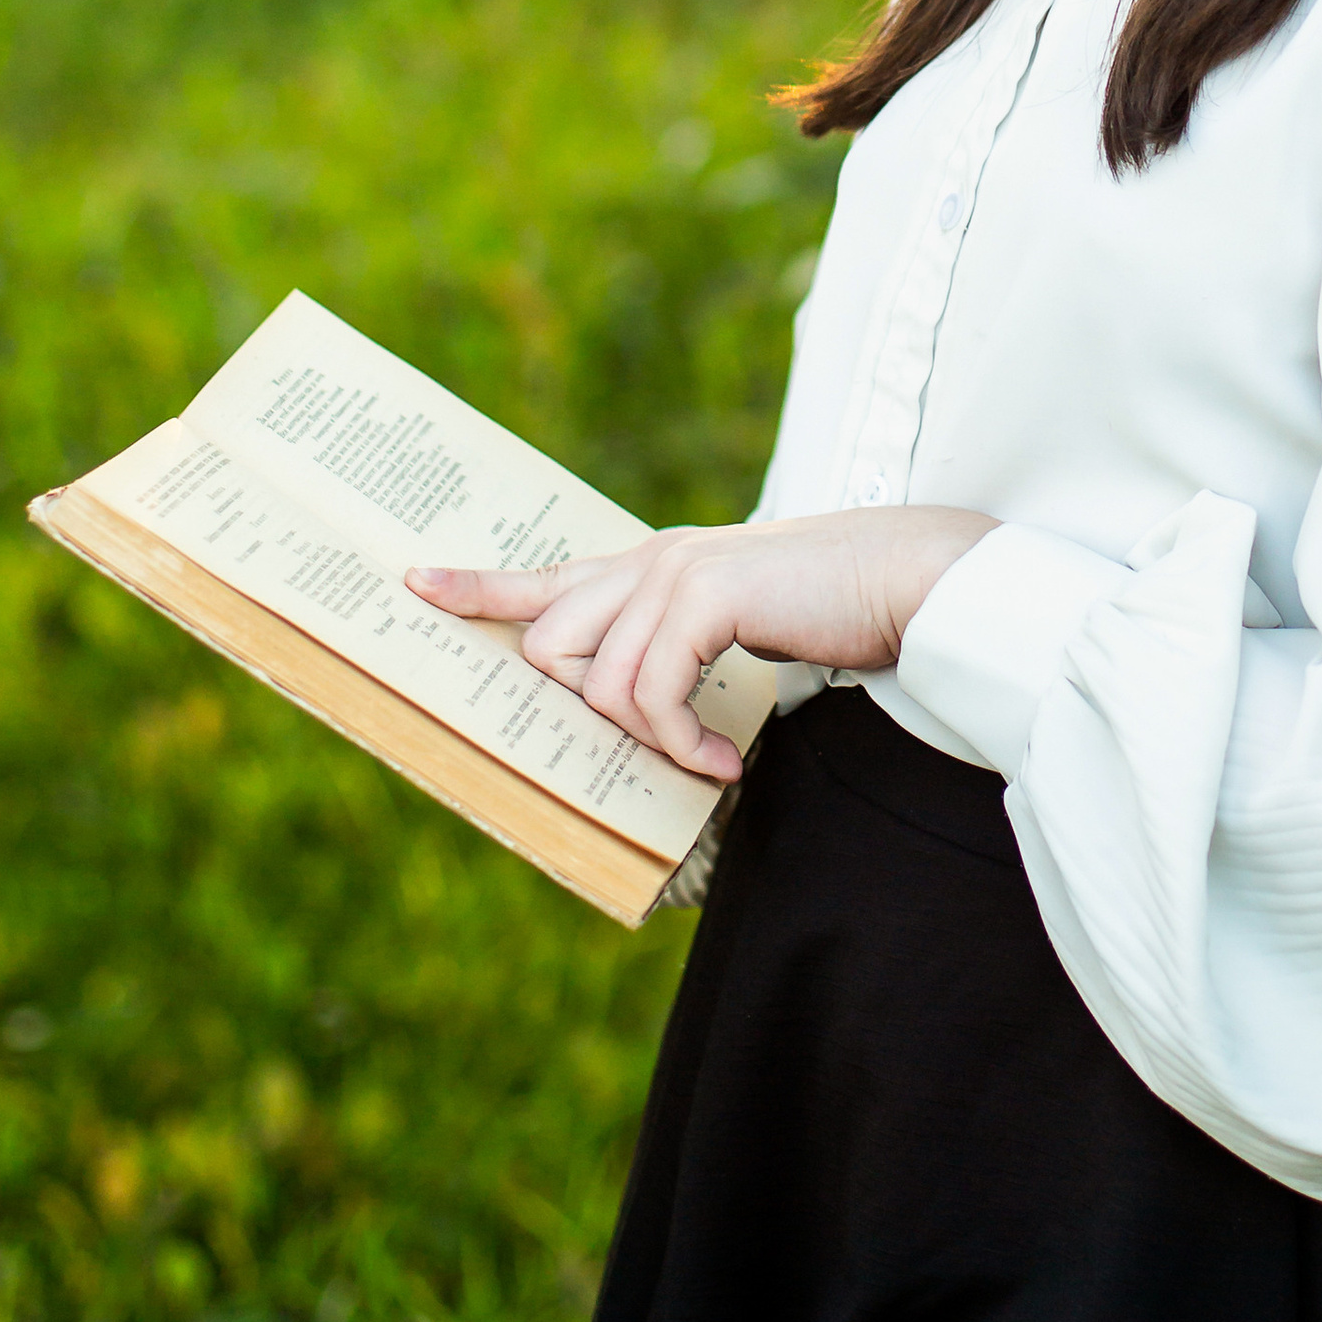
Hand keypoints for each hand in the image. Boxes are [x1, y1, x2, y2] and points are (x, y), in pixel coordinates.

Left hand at [404, 505, 995, 783]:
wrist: (904, 578)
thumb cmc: (832, 609)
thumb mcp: (738, 631)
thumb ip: (683, 653)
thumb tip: (644, 724)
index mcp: (653, 565)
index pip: (547, 577)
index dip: (479, 587)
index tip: (417, 584)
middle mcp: (649, 560)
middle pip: (550, 644)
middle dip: (584, 712)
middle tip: (659, 744)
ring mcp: (671, 572)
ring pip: (599, 682)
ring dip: (652, 738)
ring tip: (710, 759)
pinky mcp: (701, 594)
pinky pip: (650, 693)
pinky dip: (682, 741)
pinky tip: (724, 761)